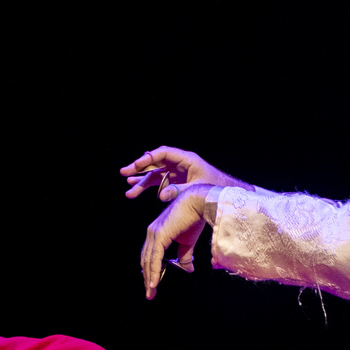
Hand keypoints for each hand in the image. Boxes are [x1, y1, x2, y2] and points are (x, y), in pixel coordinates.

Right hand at [120, 147, 252, 202]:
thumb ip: (179, 192)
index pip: (163, 153)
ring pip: (155, 174)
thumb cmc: (216, 187)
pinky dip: (148, 187)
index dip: (149, 158)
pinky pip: (159, 182)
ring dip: (141, 181)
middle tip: (124, 172)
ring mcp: (177, 173)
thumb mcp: (198, 189)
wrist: (226, 193)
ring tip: (129, 192)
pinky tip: (135, 192)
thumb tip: (161, 196)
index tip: (137, 164)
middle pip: (155, 162)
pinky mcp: (176, 182)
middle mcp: (179, 164)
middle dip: (139, 168)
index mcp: (187, 160)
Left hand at [140, 186, 212, 299]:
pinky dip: (154, 272)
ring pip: (148, 261)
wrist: (200, 203)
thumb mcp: (188, 242)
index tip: (152, 285)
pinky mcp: (160, 235)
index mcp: (156, 232)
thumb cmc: (195, 218)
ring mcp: (154, 233)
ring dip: (149, 278)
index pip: (150, 255)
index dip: (150, 270)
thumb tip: (188, 270)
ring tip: (151, 292)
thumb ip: (185, 255)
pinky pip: (155, 258)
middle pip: (146, 259)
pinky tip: (154, 284)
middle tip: (150, 293)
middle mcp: (152, 232)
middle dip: (147, 277)